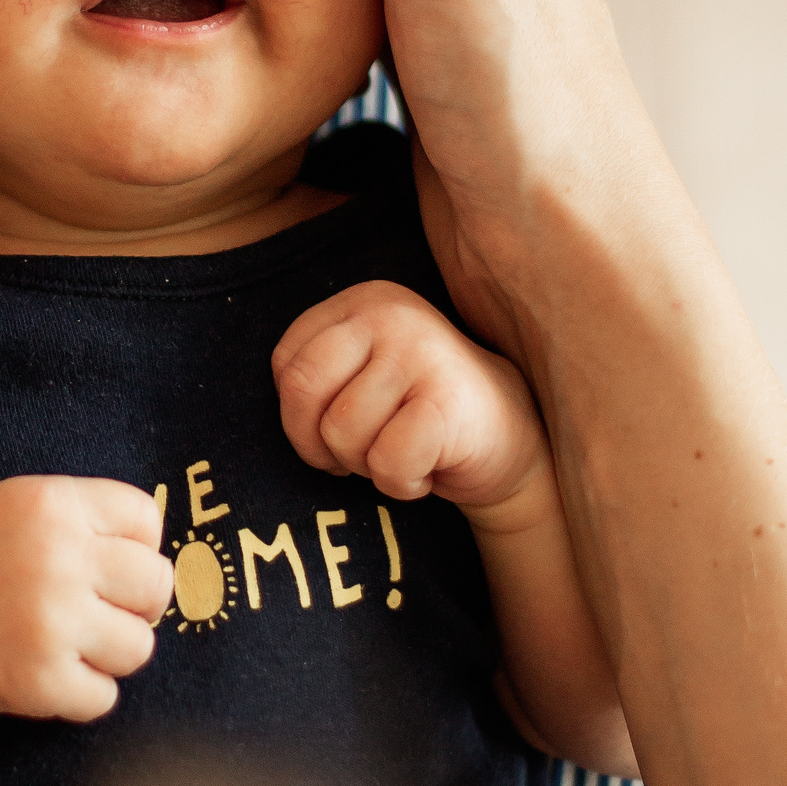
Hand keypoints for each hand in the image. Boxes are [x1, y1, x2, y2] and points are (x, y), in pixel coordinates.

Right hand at [0, 478, 175, 722]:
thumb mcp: (18, 506)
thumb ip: (87, 519)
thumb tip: (163, 563)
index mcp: (52, 504)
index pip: (147, 521)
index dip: (134, 548)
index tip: (103, 566)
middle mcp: (57, 558)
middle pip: (155, 585)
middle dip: (133, 604)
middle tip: (93, 612)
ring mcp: (50, 622)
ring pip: (138, 648)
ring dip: (108, 654)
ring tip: (65, 645)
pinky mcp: (39, 680)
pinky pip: (104, 698)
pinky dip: (78, 695)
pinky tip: (43, 673)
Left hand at [274, 281, 553, 529]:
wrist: (510, 439)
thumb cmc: (417, 416)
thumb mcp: (361, 379)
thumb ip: (314, 377)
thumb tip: (276, 413)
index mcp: (361, 301)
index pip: (286, 364)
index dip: (298, 418)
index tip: (335, 431)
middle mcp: (389, 313)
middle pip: (301, 391)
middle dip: (318, 443)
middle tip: (358, 454)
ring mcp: (420, 352)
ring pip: (341, 432)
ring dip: (367, 466)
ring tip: (404, 451)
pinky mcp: (446, 400)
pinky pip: (386, 461)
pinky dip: (401, 483)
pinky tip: (428, 466)